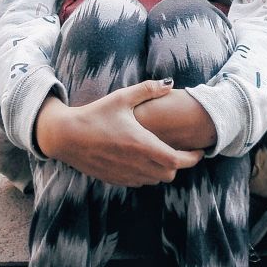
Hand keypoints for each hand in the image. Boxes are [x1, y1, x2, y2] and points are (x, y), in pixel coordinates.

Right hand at [34, 82, 204, 185]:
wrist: (66, 136)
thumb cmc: (95, 114)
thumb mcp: (122, 97)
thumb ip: (148, 89)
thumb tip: (170, 84)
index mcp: (142, 145)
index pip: (177, 161)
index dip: (193, 158)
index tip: (200, 151)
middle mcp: (136, 164)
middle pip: (169, 174)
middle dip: (178, 163)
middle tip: (181, 149)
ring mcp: (125, 175)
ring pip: (155, 180)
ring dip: (162, 169)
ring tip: (162, 152)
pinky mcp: (114, 179)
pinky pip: (139, 182)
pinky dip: (147, 174)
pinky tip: (142, 158)